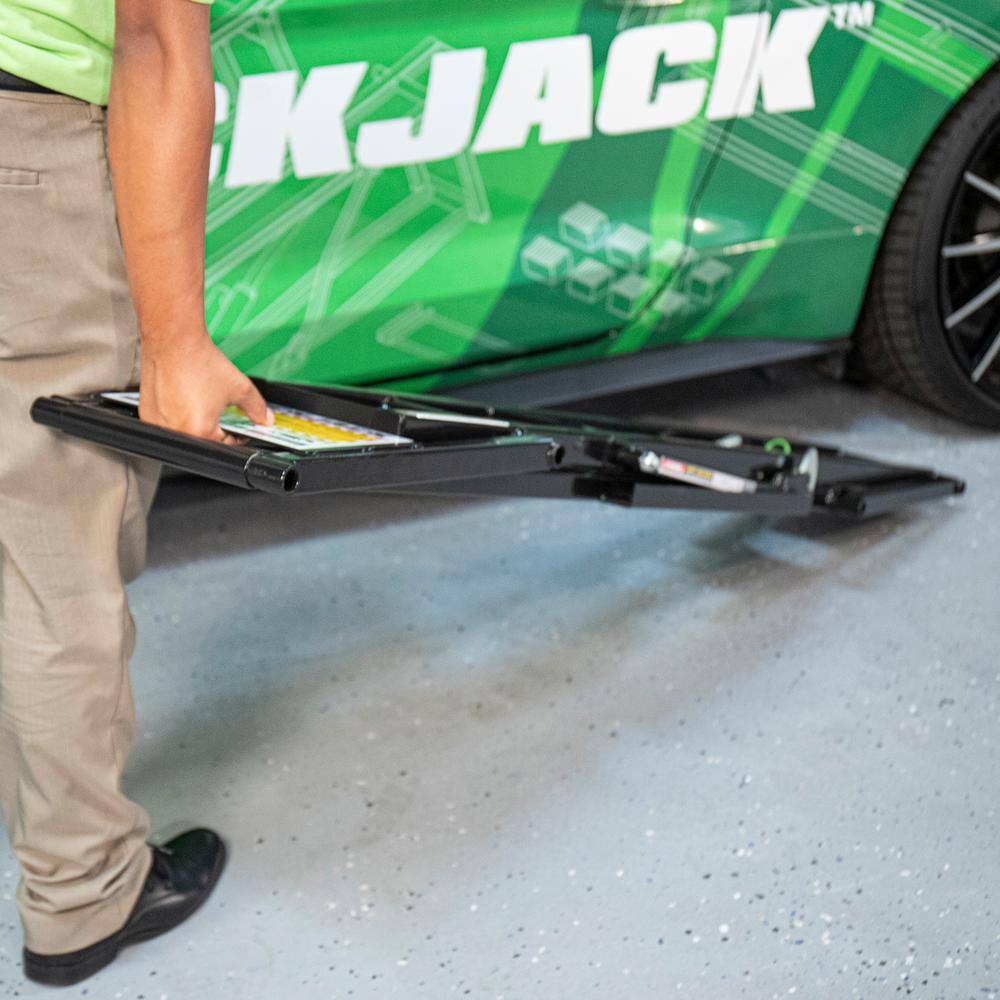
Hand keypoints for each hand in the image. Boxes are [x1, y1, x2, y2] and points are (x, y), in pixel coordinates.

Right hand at [139, 334, 273, 443]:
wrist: (173, 341)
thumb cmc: (200, 362)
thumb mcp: (239, 387)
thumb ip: (256, 407)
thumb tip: (265, 419)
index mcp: (199, 431)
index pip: (225, 444)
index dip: (236, 435)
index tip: (238, 428)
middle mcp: (176, 431)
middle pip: (204, 439)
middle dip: (215, 427)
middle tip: (217, 407)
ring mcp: (158, 424)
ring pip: (184, 431)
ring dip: (195, 421)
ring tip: (199, 399)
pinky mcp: (146, 415)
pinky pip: (166, 423)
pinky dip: (176, 414)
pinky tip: (182, 397)